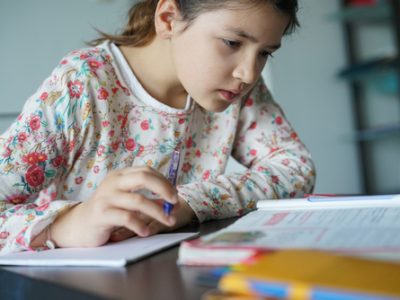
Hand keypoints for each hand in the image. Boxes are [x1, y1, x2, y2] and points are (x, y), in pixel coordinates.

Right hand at [41, 166, 178, 247]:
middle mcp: (113, 182)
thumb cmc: (106, 211)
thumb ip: (143, 196)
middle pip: (144, 178)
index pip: (146, 171)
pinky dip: (140, 225)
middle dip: (164, 189)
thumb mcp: (124, 198)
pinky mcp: (101, 214)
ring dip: (158, 212)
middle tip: (175, 203)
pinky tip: (146, 232)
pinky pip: (126, 218)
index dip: (163, 181)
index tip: (174, 195)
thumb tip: (171, 203)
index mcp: (120, 175)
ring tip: (168, 222)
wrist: (78, 225)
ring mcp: (106, 197)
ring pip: (138, 200)